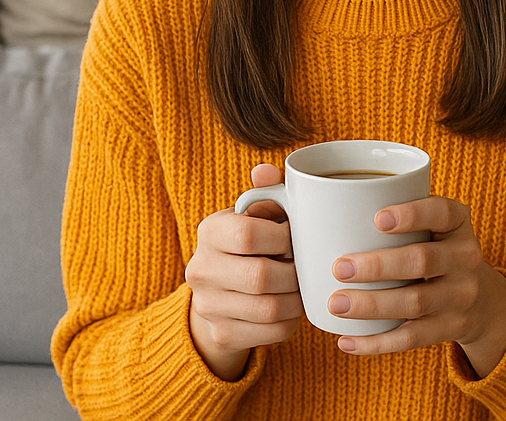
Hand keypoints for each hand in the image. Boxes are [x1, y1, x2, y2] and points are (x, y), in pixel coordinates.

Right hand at [185, 164, 302, 380]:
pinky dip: (291, 321)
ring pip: (269, 308)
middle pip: (260, 276)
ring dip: (297, 299)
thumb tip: (266, 171)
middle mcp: (201, 269)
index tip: (294, 238)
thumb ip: (265, 193)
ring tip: (302, 287)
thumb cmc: (248, 244)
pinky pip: (271, 333)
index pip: (247, 234)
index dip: (282, 237)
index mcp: (210, 231)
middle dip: (293, 272)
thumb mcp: (254, 214)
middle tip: (304, 267)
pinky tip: (292, 308)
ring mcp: (208, 305)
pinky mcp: (223, 333)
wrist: (218, 292)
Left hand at [328, 196, 505, 378]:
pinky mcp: (451, 328)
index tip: (377, 218)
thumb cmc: (439, 252)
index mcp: (459, 224)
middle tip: (339, 268)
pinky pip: (412, 338)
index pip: (442, 213)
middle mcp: (466, 258)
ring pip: (415, 303)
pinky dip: (377, 342)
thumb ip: (402, 217)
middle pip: (422, 261)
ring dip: (372, 305)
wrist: (484, 302)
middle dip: (378, 265)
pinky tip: (347, 341)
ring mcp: (461, 297)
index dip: (412, 214)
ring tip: (336, 303)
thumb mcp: (438, 228)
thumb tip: (329, 207)